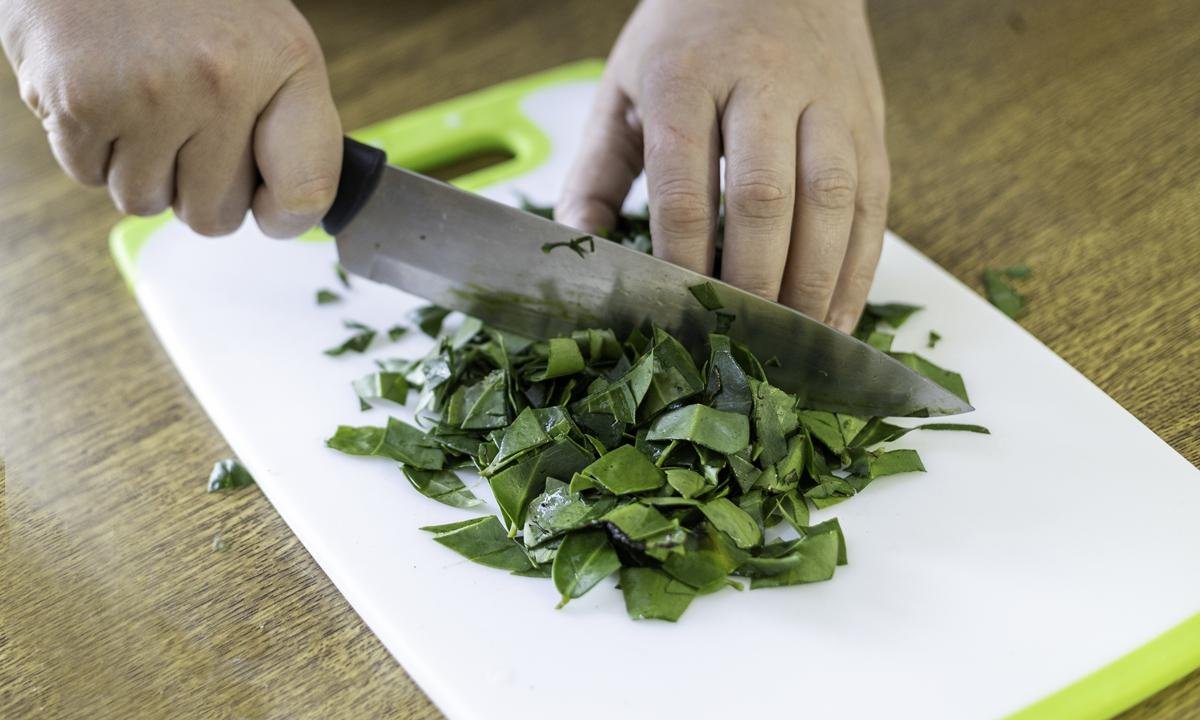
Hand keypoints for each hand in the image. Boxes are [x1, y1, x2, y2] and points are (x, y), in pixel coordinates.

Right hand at [0, 0, 341, 236]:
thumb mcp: (265, 37)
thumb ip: (288, 119)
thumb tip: (290, 212)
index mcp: (286, 61)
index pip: (307, 191)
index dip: (285, 218)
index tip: (267, 207)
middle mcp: (224, 81)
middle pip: (216, 217)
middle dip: (197, 189)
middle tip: (182, 129)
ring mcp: (151, 93)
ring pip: (146, 203)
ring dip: (139, 169)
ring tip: (138, 100)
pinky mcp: (81, 100)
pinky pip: (89, 177)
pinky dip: (89, 147)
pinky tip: (100, 90)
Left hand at [556, 0, 888, 331]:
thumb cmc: (688, 36)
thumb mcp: (624, 86)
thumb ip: (595, 172)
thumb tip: (578, 251)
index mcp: (686, 75)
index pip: (684, 183)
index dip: (681, 257)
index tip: (673, 310)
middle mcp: (763, 83)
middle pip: (763, 197)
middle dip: (751, 279)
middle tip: (737, 338)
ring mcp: (826, 101)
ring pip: (831, 200)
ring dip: (813, 281)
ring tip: (792, 340)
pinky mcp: (869, 120)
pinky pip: (874, 202)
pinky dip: (859, 268)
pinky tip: (836, 315)